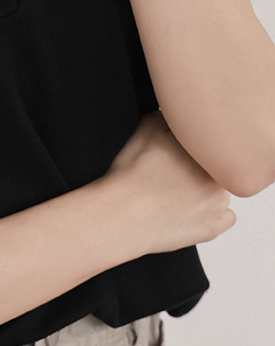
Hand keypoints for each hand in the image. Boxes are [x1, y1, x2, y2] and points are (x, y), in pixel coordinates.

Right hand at [101, 110, 236, 255]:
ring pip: (219, 190)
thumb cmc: (130, 177)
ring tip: (174, 193)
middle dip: (199, 167)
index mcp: (208, 152)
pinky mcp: (212, 228)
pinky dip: (210, 214)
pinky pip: (224, 217)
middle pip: (217, 166)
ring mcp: (218, 205)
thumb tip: (181, 117)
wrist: (121, 216)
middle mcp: (219, 176)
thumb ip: (171, 118)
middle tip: (173, 172)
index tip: (175, 153)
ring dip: (205, 189)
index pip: (210, 144)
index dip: (192, 147)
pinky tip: (186, 210)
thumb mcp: (147, 129)